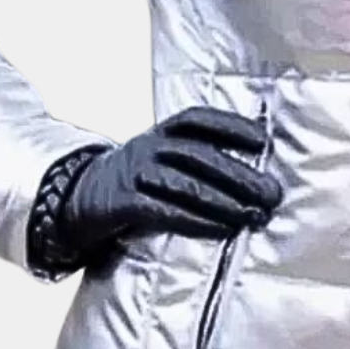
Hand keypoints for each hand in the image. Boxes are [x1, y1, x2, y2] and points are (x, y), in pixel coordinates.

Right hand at [56, 106, 283, 257]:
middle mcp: (150, 146)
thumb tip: (255, 174)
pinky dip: (196, 221)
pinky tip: (221, 229)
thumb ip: (199, 160)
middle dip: (240, 174)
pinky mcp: (122, 202)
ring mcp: (135, 173)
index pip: (199, 119)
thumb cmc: (139, 178)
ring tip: (253, 215)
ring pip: (185, 184)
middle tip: (271, 193)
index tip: (262, 140)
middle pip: (200, 155)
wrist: (79, 195)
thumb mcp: (163, 157)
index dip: (231, 126)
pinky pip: (164, 211)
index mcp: (163, 131)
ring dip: (224, 201)